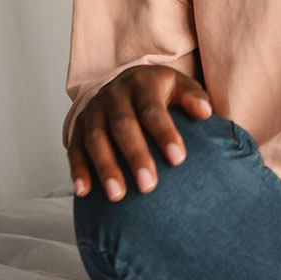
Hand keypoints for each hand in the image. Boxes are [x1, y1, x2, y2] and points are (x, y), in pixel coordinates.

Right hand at [67, 65, 211, 200]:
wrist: (127, 83)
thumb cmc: (161, 92)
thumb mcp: (180, 86)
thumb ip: (194, 97)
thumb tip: (205, 113)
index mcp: (141, 83)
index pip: (152, 109)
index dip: (164, 133)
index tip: (178, 160)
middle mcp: (113, 95)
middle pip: (122, 126)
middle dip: (135, 156)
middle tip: (149, 186)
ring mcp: (93, 111)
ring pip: (95, 139)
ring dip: (105, 168)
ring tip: (118, 196)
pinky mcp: (78, 126)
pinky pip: (75, 149)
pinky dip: (78, 171)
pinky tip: (84, 192)